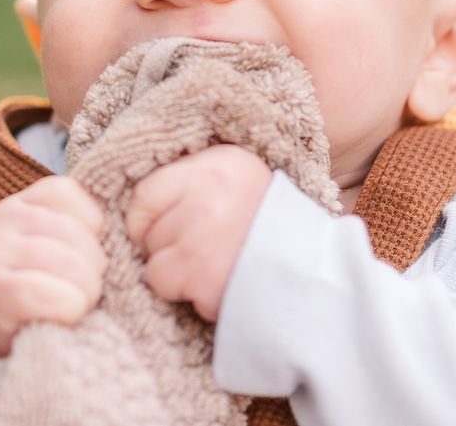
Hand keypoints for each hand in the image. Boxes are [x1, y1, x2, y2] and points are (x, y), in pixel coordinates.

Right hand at [0, 175, 106, 360]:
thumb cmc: (46, 288)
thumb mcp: (61, 246)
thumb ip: (86, 225)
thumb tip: (136, 218)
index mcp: (25, 201)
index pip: (78, 197)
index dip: (93, 232)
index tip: (80, 257)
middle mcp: (4, 218)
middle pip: (80, 234)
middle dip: (93, 269)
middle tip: (78, 289)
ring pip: (73, 265)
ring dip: (84, 293)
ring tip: (69, 304)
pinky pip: (58, 296)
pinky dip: (69, 312)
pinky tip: (58, 318)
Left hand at [125, 144, 272, 321]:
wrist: (314, 273)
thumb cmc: (270, 230)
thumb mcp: (241, 182)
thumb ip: (197, 182)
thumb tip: (140, 205)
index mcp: (221, 164)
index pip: (147, 191)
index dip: (147, 218)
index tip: (165, 231)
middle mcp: (210, 192)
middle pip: (147, 228)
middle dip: (167, 246)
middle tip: (205, 251)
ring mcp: (203, 234)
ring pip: (152, 259)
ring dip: (175, 271)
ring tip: (212, 267)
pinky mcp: (201, 272)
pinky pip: (162, 283)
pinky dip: (183, 292)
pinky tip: (215, 284)